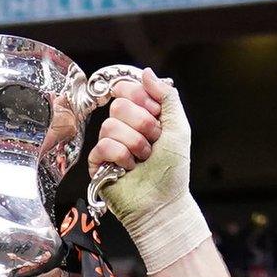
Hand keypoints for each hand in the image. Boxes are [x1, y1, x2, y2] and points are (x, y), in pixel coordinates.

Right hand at [85, 69, 207, 273]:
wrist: (163, 203)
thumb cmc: (172, 171)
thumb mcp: (178, 128)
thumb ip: (167, 97)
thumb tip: (147, 72)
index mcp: (141, 115)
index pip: (128, 89)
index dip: (143, 101)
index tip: (157, 119)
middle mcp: (124, 127)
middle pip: (118, 105)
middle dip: (142, 126)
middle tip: (152, 144)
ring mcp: (109, 144)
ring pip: (110, 126)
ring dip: (134, 145)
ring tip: (142, 160)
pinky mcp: (98, 162)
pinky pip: (102, 146)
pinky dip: (121, 158)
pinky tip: (128, 169)